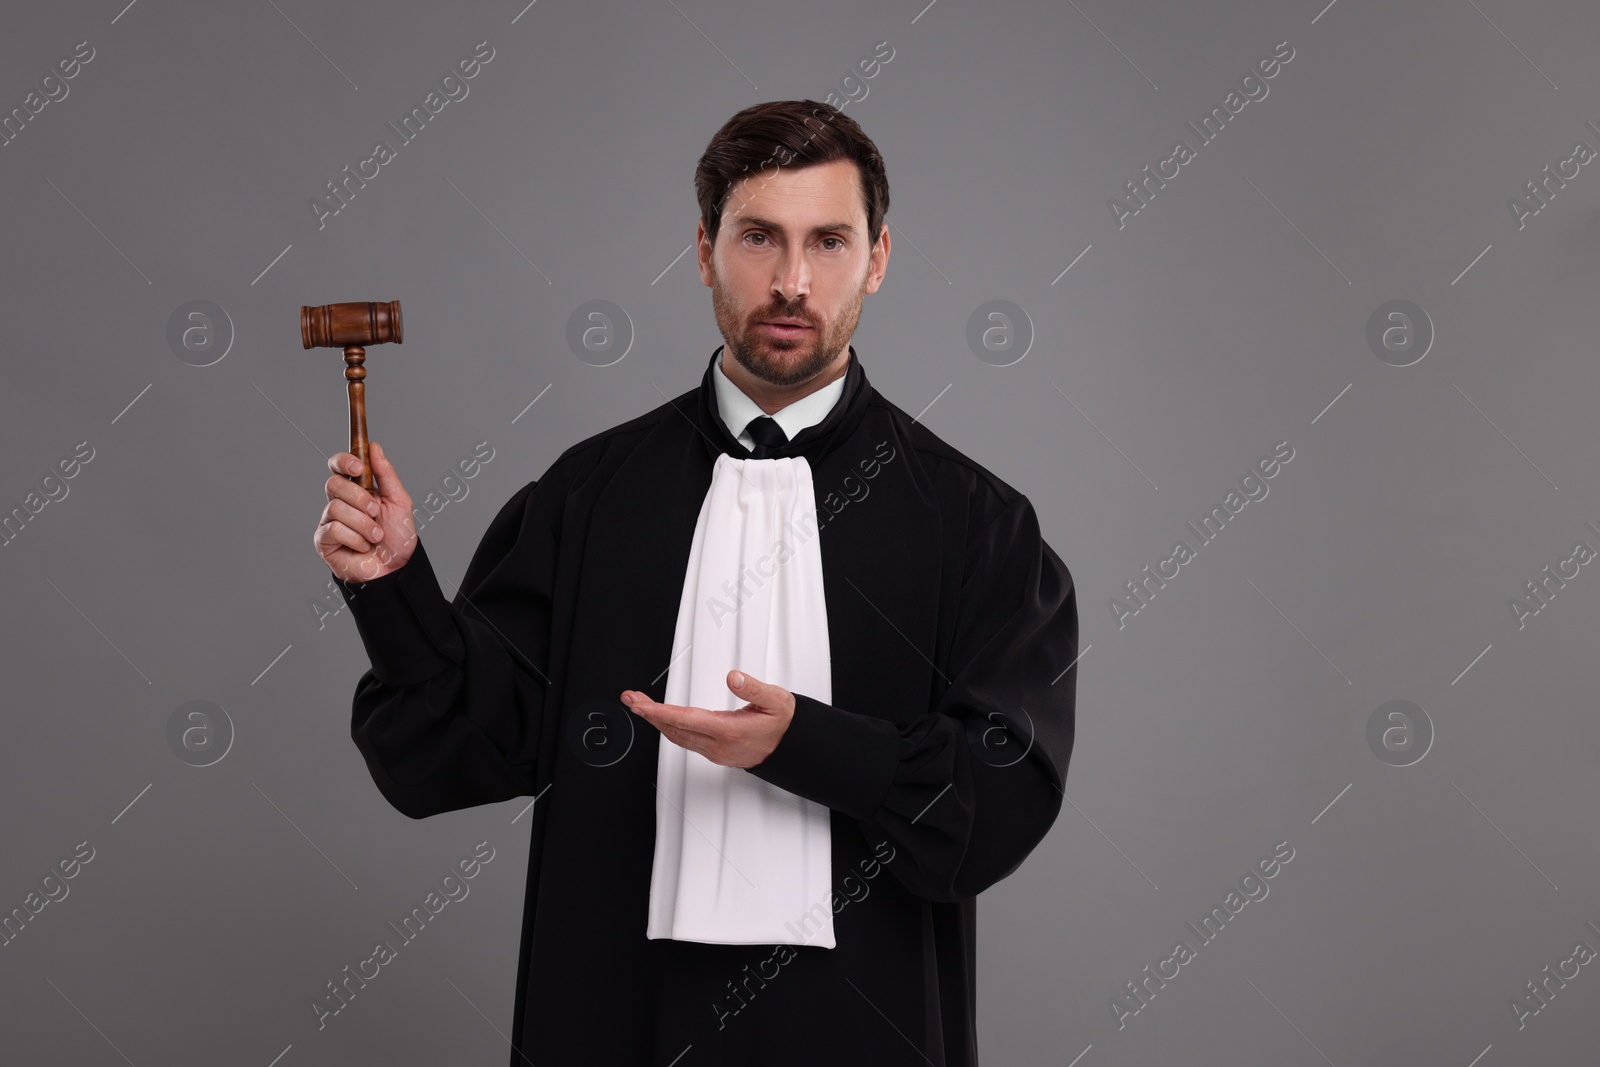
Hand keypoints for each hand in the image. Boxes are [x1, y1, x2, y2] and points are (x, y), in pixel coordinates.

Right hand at [313, 440, 417, 583]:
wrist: (396, 569)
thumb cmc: (397, 538)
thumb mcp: (399, 502)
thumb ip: (387, 474)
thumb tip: (374, 446)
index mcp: (356, 489)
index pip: (338, 466)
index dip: (343, 461)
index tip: (358, 468)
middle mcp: (339, 502)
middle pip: (334, 484)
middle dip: (359, 498)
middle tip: (375, 512)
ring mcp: (329, 520)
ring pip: (336, 508)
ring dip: (363, 524)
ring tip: (376, 536)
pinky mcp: (323, 540)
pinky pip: (333, 529)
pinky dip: (355, 538)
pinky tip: (363, 546)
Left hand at [621, 670, 793, 768]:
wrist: (790, 747)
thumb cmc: (782, 723)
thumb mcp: (776, 700)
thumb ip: (754, 688)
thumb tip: (733, 677)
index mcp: (730, 730)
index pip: (686, 720)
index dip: (659, 712)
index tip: (640, 705)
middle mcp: (718, 744)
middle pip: (674, 729)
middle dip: (648, 714)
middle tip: (629, 699)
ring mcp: (714, 751)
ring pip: (676, 737)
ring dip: (655, 721)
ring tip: (639, 705)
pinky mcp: (713, 752)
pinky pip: (684, 740)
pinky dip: (668, 727)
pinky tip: (661, 718)